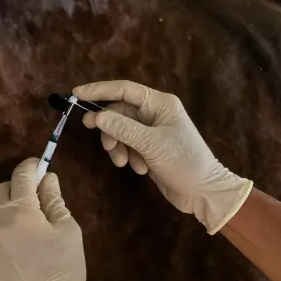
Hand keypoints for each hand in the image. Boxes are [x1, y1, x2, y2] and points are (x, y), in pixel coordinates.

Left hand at [0, 158, 95, 280]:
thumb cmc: (65, 268)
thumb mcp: (67, 230)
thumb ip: (54, 200)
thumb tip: (48, 179)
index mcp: (20, 212)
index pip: (21, 176)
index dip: (32, 167)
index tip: (40, 165)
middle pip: (2, 192)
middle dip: (18, 188)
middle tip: (37, 197)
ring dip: (11, 215)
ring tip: (32, 231)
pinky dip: (5, 238)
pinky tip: (22, 252)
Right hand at [72, 79, 252, 233]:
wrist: (204, 192)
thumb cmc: (184, 161)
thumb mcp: (151, 144)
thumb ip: (122, 128)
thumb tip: (96, 116)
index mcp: (160, 103)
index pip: (124, 89)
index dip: (99, 90)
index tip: (76, 94)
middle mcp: (154, 113)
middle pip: (118, 112)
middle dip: (110, 130)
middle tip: (103, 144)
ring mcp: (151, 131)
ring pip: (120, 131)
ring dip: (118, 147)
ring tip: (124, 162)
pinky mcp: (148, 147)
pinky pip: (127, 145)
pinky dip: (128, 156)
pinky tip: (139, 169)